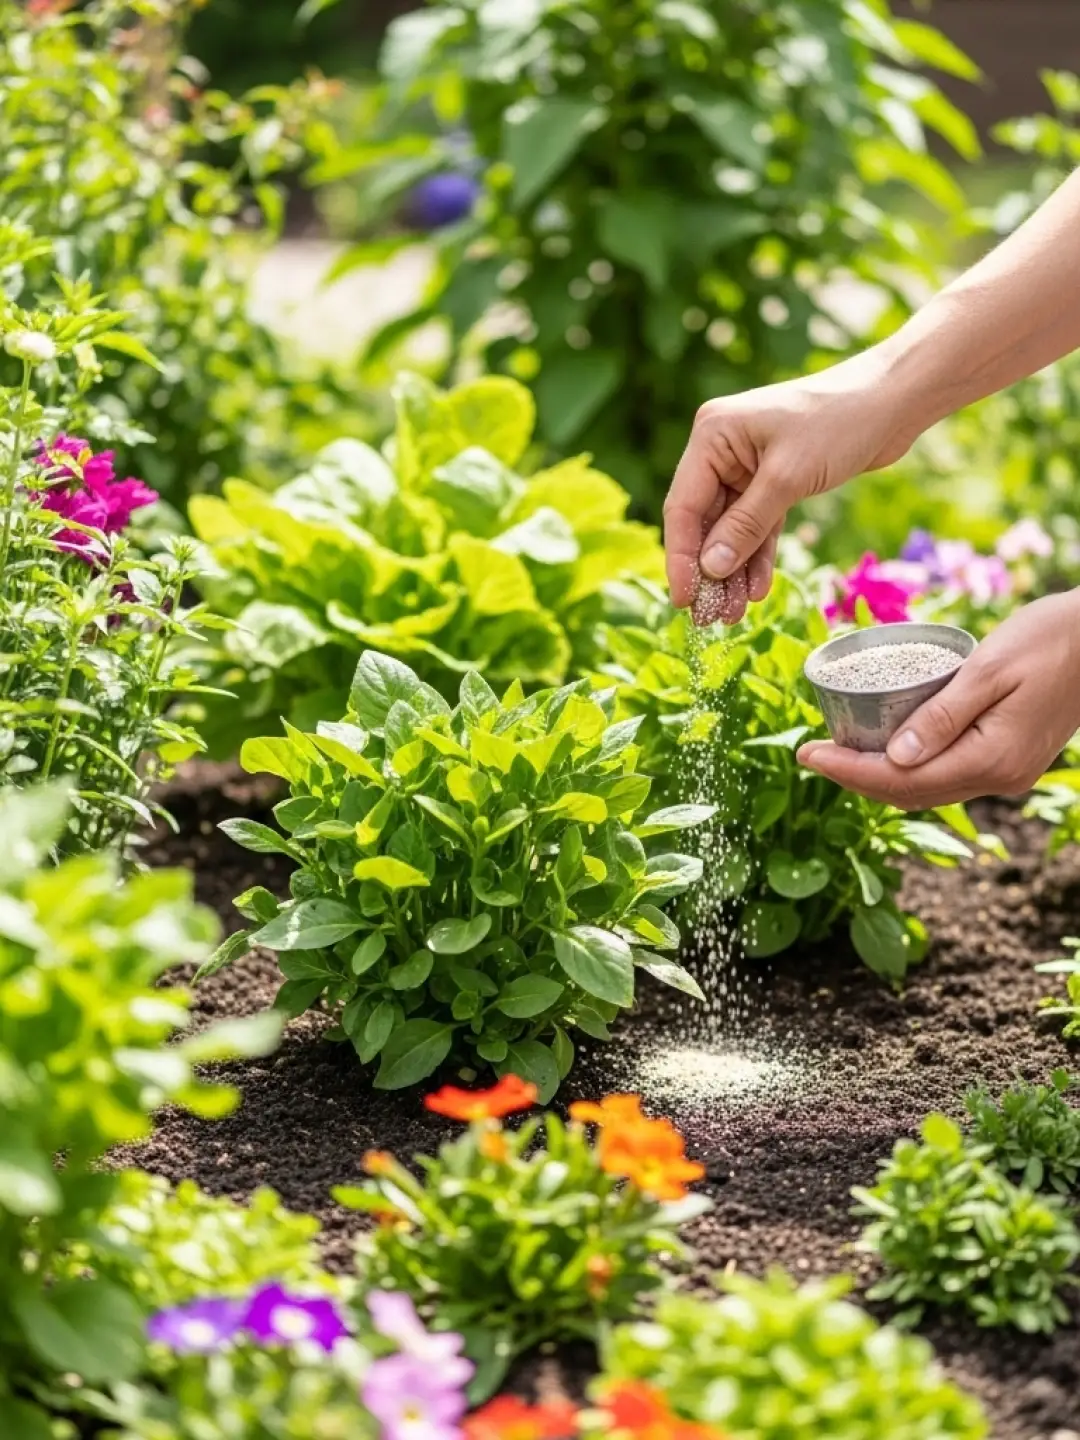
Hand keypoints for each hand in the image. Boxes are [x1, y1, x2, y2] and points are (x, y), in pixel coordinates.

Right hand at [664, 349, 921, 623]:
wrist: (893, 400)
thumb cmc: (839, 422)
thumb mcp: (787, 478)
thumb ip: (746, 526)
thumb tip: (710, 570)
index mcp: (712, 435)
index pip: (684, 506)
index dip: (681, 557)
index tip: (685, 599)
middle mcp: (723, 450)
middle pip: (704, 522)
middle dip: (709, 571)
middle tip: (709, 618)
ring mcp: (747, 466)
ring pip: (731, 529)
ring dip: (733, 572)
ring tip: (733, 614)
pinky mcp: (775, 480)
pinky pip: (758, 526)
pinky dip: (758, 556)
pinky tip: (756, 590)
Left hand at [796, 592, 1079, 808]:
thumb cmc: (1050, 639)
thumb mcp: (989, 669)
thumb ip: (941, 715)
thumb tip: (894, 758)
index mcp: (993, 758)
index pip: (903, 780)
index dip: (849, 771)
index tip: (806, 753)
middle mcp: (1001, 777)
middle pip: (911, 792)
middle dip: (855, 778)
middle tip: (810, 753)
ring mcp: (1008, 773)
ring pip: (929, 789)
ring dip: (880, 777)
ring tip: (836, 752)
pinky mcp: (1011, 760)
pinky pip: (948, 775)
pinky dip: (910, 768)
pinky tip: (884, 748)